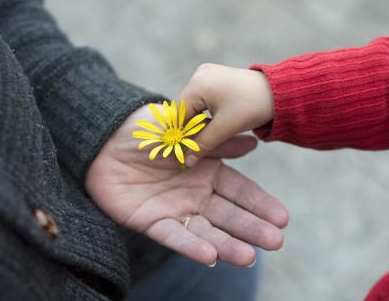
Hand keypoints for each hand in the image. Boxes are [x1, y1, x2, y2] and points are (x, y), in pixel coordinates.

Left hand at [85, 104, 287, 266]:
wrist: (105, 140)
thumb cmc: (148, 132)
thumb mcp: (184, 131)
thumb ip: (216, 141)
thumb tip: (253, 143)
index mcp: (208, 172)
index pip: (240, 191)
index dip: (260, 204)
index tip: (282, 218)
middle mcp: (196, 195)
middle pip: (228, 216)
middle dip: (251, 229)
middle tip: (275, 242)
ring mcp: (176, 210)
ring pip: (205, 231)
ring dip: (227, 244)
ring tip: (249, 257)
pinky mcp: (152, 222)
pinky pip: (173, 235)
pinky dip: (190, 246)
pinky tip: (210, 256)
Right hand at [180, 63, 273, 166]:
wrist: (279, 92)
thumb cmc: (252, 108)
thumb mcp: (225, 129)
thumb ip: (203, 144)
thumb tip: (187, 161)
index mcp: (198, 84)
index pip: (178, 114)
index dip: (179, 134)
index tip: (181, 152)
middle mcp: (199, 75)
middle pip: (184, 108)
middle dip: (188, 128)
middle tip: (190, 148)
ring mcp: (206, 74)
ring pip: (193, 105)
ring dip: (196, 122)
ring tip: (201, 139)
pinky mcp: (214, 77)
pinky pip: (201, 99)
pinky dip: (204, 113)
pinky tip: (210, 125)